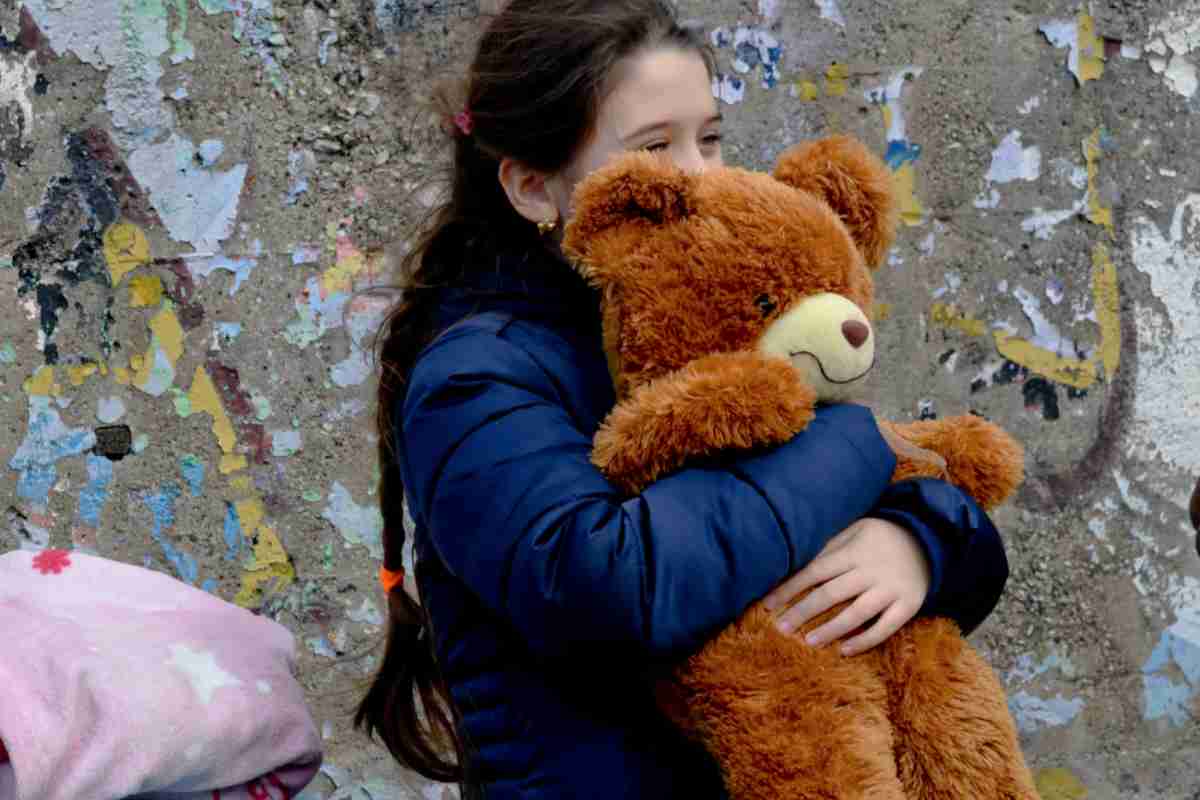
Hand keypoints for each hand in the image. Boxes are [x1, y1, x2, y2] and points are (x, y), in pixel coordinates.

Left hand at [763, 517, 930, 655]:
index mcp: (853, 552)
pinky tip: (844, 650)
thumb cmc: (879, 537)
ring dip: (831, 629)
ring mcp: (891, 589)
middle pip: (831, 594)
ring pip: (856, 613)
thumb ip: (829, 547)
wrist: (928, 540)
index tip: (768, 604)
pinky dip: (865, 640)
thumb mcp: (855, 531)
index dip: (790, 588)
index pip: (814, 572)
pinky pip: (886, 627)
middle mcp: (870, 571)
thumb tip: (795, 563)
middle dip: (803, 611)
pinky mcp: (909, 605)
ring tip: (808, 641)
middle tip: (781, 628)